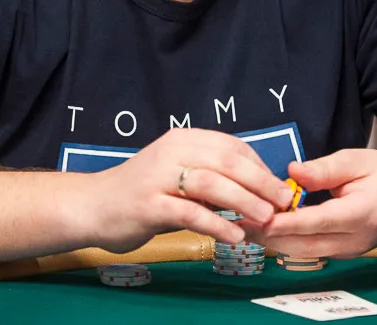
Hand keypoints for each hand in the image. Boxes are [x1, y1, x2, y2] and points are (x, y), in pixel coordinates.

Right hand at [82, 128, 294, 253]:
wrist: (94, 206)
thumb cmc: (143, 192)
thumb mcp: (178, 175)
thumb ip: (210, 177)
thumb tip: (258, 188)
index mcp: (183, 139)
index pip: (231, 145)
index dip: (260, 165)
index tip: (278, 186)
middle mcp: (172, 151)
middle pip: (227, 161)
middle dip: (260, 182)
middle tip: (282, 202)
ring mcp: (159, 177)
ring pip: (212, 183)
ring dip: (244, 201)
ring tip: (266, 218)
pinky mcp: (149, 204)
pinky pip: (191, 212)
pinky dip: (217, 224)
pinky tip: (234, 236)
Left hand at [253, 149, 376, 258]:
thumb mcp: (359, 160)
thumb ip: (325, 169)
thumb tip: (292, 172)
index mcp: (361, 213)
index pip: (316, 222)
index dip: (285, 221)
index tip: (258, 215)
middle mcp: (354, 240)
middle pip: (303, 244)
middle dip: (268, 234)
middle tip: (236, 220)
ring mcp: (348, 251)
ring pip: (302, 252)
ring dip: (272, 240)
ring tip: (241, 224)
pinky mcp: (340, 253)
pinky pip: (308, 250)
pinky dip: (285, 241)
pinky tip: (264, 227)